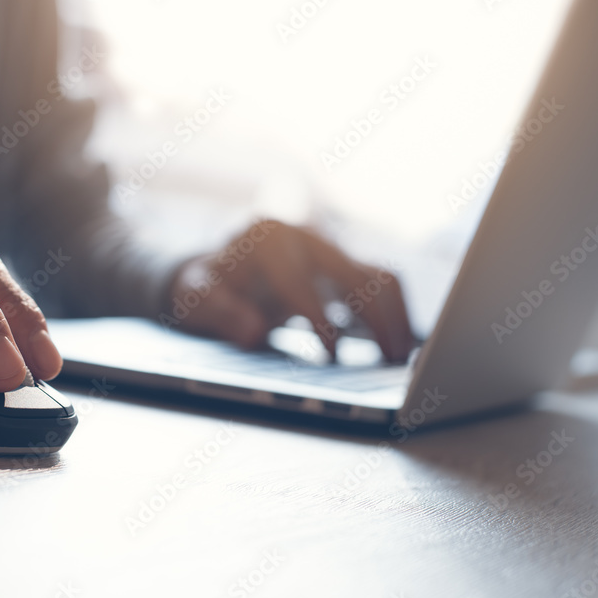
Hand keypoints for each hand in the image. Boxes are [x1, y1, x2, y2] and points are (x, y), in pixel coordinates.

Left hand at [167, 219, 414, 361]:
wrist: (212, 269)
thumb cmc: (203, 287)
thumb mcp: (195, 298)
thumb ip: (220, 313)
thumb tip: (253, 333)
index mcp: (267, 238)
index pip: (300, 282)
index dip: (319, 321)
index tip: (333, 356)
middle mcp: (304, 234)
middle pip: (354, 274)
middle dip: (376, 319)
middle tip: (391, 363)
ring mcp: (327, 246)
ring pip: (377, 275)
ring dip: (395, 316)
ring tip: (402, 357)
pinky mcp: (342, 263)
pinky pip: (379, 283)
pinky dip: (394, 311)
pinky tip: (397, 345)